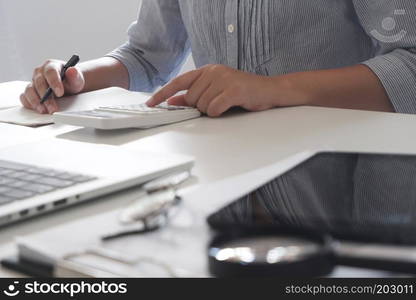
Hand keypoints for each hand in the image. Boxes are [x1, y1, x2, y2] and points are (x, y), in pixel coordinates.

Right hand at [20, 59, 84, 113]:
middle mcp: (40, 73)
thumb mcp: (76, 80)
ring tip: (44, 111)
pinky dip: (29, 104)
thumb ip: (75, 76)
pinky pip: (24, 97)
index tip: (60, 93)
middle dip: (46, 97)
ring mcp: (33, 82)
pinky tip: (37, 109)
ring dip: (36, 102)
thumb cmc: (71, 82)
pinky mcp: (30, 92)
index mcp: (51, 66)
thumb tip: (72, 71)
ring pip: (29, 90)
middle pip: (39, 83)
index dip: (54, 82)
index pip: (50, 72)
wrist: (69, 87)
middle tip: (53, 108)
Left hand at [147, 64, 280, 116]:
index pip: (179, 81)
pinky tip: (230, 106)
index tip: (151, 103)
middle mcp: (214, 71)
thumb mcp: (215, 91)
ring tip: (227, 104)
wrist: (269, 90)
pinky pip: (214, 109)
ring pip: (203, 106)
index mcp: (207, 70)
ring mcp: (224, 79)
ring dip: (213, 111)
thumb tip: (172, 101)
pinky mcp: (233, 89)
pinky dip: (220, 112)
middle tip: (218, 103)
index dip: (163, 93)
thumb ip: (193, 96)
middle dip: (201, 107)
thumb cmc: (242, 92)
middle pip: (191, 99)